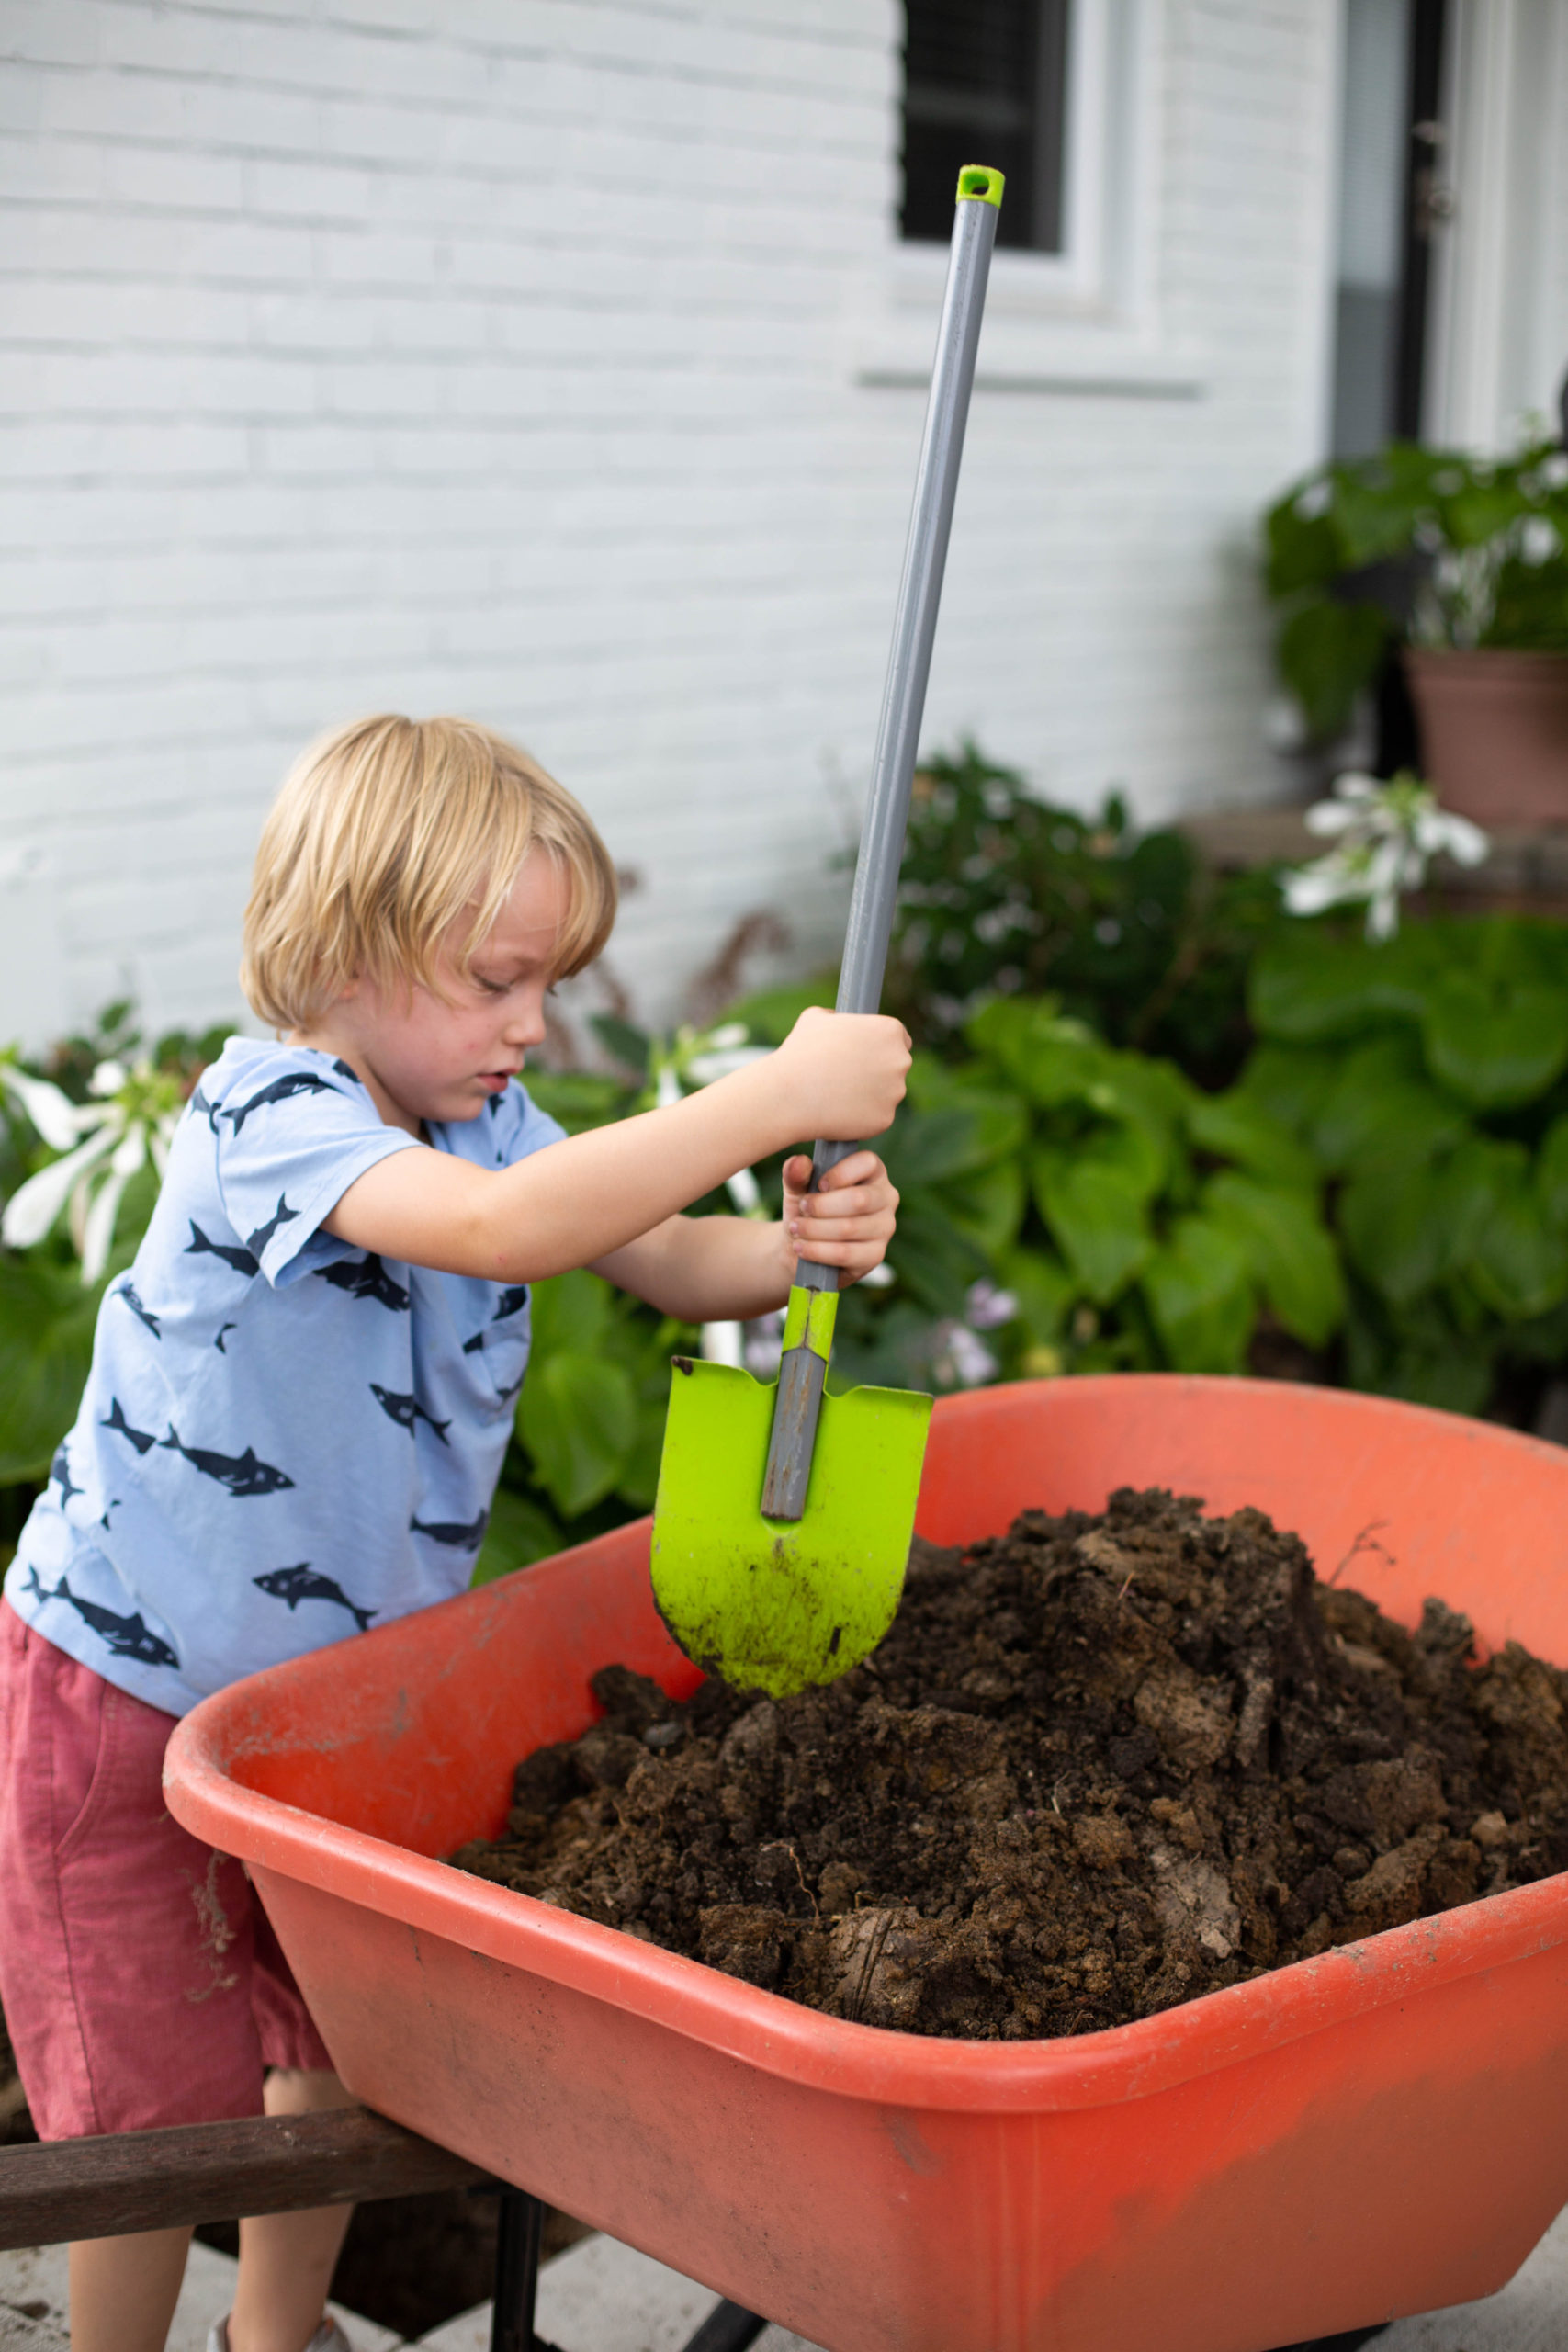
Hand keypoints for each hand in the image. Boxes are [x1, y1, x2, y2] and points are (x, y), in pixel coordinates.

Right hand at [774, 1007, 910, 1142]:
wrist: (789, 1094)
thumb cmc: (800, 1053)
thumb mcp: (815, 1019)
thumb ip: (836, 1017)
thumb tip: (836, 1018)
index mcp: (889, 1030)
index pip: (900, 1038)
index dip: (881, 1046)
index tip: (867, 1055)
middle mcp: (900, 1060)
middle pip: (897, 1066)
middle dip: (879, 1071)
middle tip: (850, 1076)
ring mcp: (895, 1091)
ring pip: (888, 1093)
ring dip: (871, 1095)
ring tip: (839, 1095)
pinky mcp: (886, 1118)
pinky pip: (877, 1117)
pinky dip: (863, 1117)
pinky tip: (840, 1112)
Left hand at [781, 1150, 898, 1286]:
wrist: (801, 1246)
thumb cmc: (806, 1210)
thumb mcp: (797, 1189)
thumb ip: (796, 1174)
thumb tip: (798, 1162)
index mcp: (873, 1172)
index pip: (867, 1162)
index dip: (839, 1174)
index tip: (818, 1185)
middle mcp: (886, 1197)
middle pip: (859, 1199)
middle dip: (821, 1206)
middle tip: (802, 1209)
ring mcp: (885, 1228)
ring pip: (849, 1228)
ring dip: (814, 1229)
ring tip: (796, 1229)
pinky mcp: (876, 1255)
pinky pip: (845, 1253)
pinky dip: (817, 1251)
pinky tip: (801, 1248)